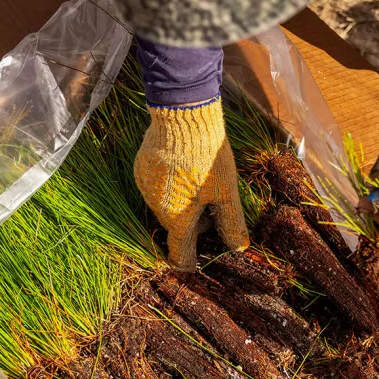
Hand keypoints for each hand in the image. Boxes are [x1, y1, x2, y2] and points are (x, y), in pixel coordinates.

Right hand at [134, 97, 248, 269]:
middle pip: (174, 227)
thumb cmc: (208, 157)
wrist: (183, 116)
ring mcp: (144, 187)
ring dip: (179, 204)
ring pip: (164, 206)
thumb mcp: (227, 192)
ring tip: (201, 186)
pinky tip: (184, 170)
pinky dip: (168, 187)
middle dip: (191, 225)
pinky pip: (155, 187)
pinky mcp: (140, 168)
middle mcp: (155, 207)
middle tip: (212, 209)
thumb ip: (230, 223)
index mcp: (176, 218)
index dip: (189, 260)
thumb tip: (238, 248)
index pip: (179, 252)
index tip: (195, 262)